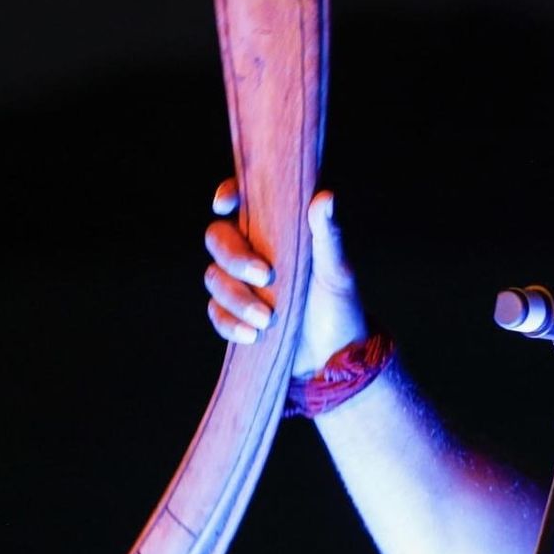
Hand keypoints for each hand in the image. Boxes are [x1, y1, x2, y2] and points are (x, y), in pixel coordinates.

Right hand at [203, 179, 367, 375]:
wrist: (334, 357)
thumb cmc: (339, 306)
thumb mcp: (336, 271)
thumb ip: (327, 236)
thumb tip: (325, 197)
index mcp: (275, 231)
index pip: (242, 202)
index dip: (227, 195)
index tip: (224, 204)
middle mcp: (252, 252)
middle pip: (217, 238)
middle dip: (235, 257)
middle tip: (265, 276)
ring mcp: (240, 284)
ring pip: (214, 278)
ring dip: (237, 298)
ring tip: (267, 319)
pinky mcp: (234, 315)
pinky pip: (217, 314)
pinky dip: (231, 323)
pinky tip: (253, 335)